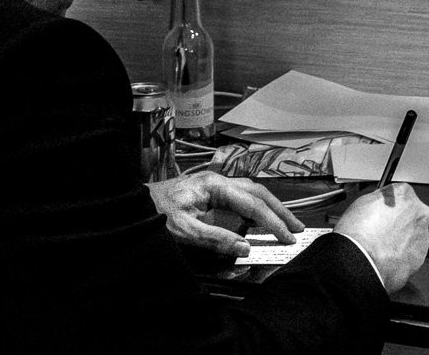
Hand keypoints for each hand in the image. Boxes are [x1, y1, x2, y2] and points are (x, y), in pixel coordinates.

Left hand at [146, 171, 303, 256]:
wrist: (131, 205)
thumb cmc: (153, 215)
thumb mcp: (184, 231)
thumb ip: (217, 239)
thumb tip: (246, 248)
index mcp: (214, 186)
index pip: (253, 204)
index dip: (273, 222)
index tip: (287, 238)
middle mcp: (218, 181)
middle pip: (258, 192)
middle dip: (280, 211)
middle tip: (297, 229)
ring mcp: (214, 185)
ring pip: (251, 192)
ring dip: (271, 207)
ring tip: (286, 223)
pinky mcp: (209, 192)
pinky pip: (240, 197)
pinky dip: (257, 207)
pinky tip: (261, 219)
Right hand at [334, 183, 428, 292]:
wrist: (361, 263)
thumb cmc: (358, 234)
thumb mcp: (361, 202)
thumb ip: (379, 199)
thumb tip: (381, 203)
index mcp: (405, 194)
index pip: (401, 194)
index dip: (389, 205)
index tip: (383, 212)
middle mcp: (419, 212)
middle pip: (411, 213)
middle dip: (399, 221)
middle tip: (381, 230)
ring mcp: (422, 234)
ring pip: (413, 233)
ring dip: (402, 237)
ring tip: (382, 245)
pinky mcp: (421, 255)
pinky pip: (413, 251)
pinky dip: (403, 253)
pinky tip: (387, 255)